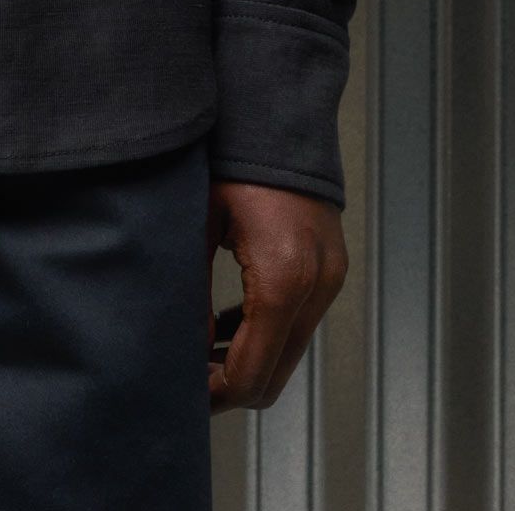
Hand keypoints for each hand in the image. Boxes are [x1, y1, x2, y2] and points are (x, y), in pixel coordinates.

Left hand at [205, 179, 346, 410]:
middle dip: (233, 386)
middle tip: (192, 381)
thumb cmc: (234, 161)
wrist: (279, 119)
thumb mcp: (199, 225)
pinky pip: (300, 323)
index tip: (186, 394)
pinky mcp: (332, 270)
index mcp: (282, 278)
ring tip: (203, 352)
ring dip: (250, 361)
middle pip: (276, 376)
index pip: (252, 373)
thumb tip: (183, 348)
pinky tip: (229, 324)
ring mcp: (329, 279)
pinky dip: (267, 335)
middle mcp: (316, 286)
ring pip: (290, 353)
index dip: (217, 394)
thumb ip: (190, 293)